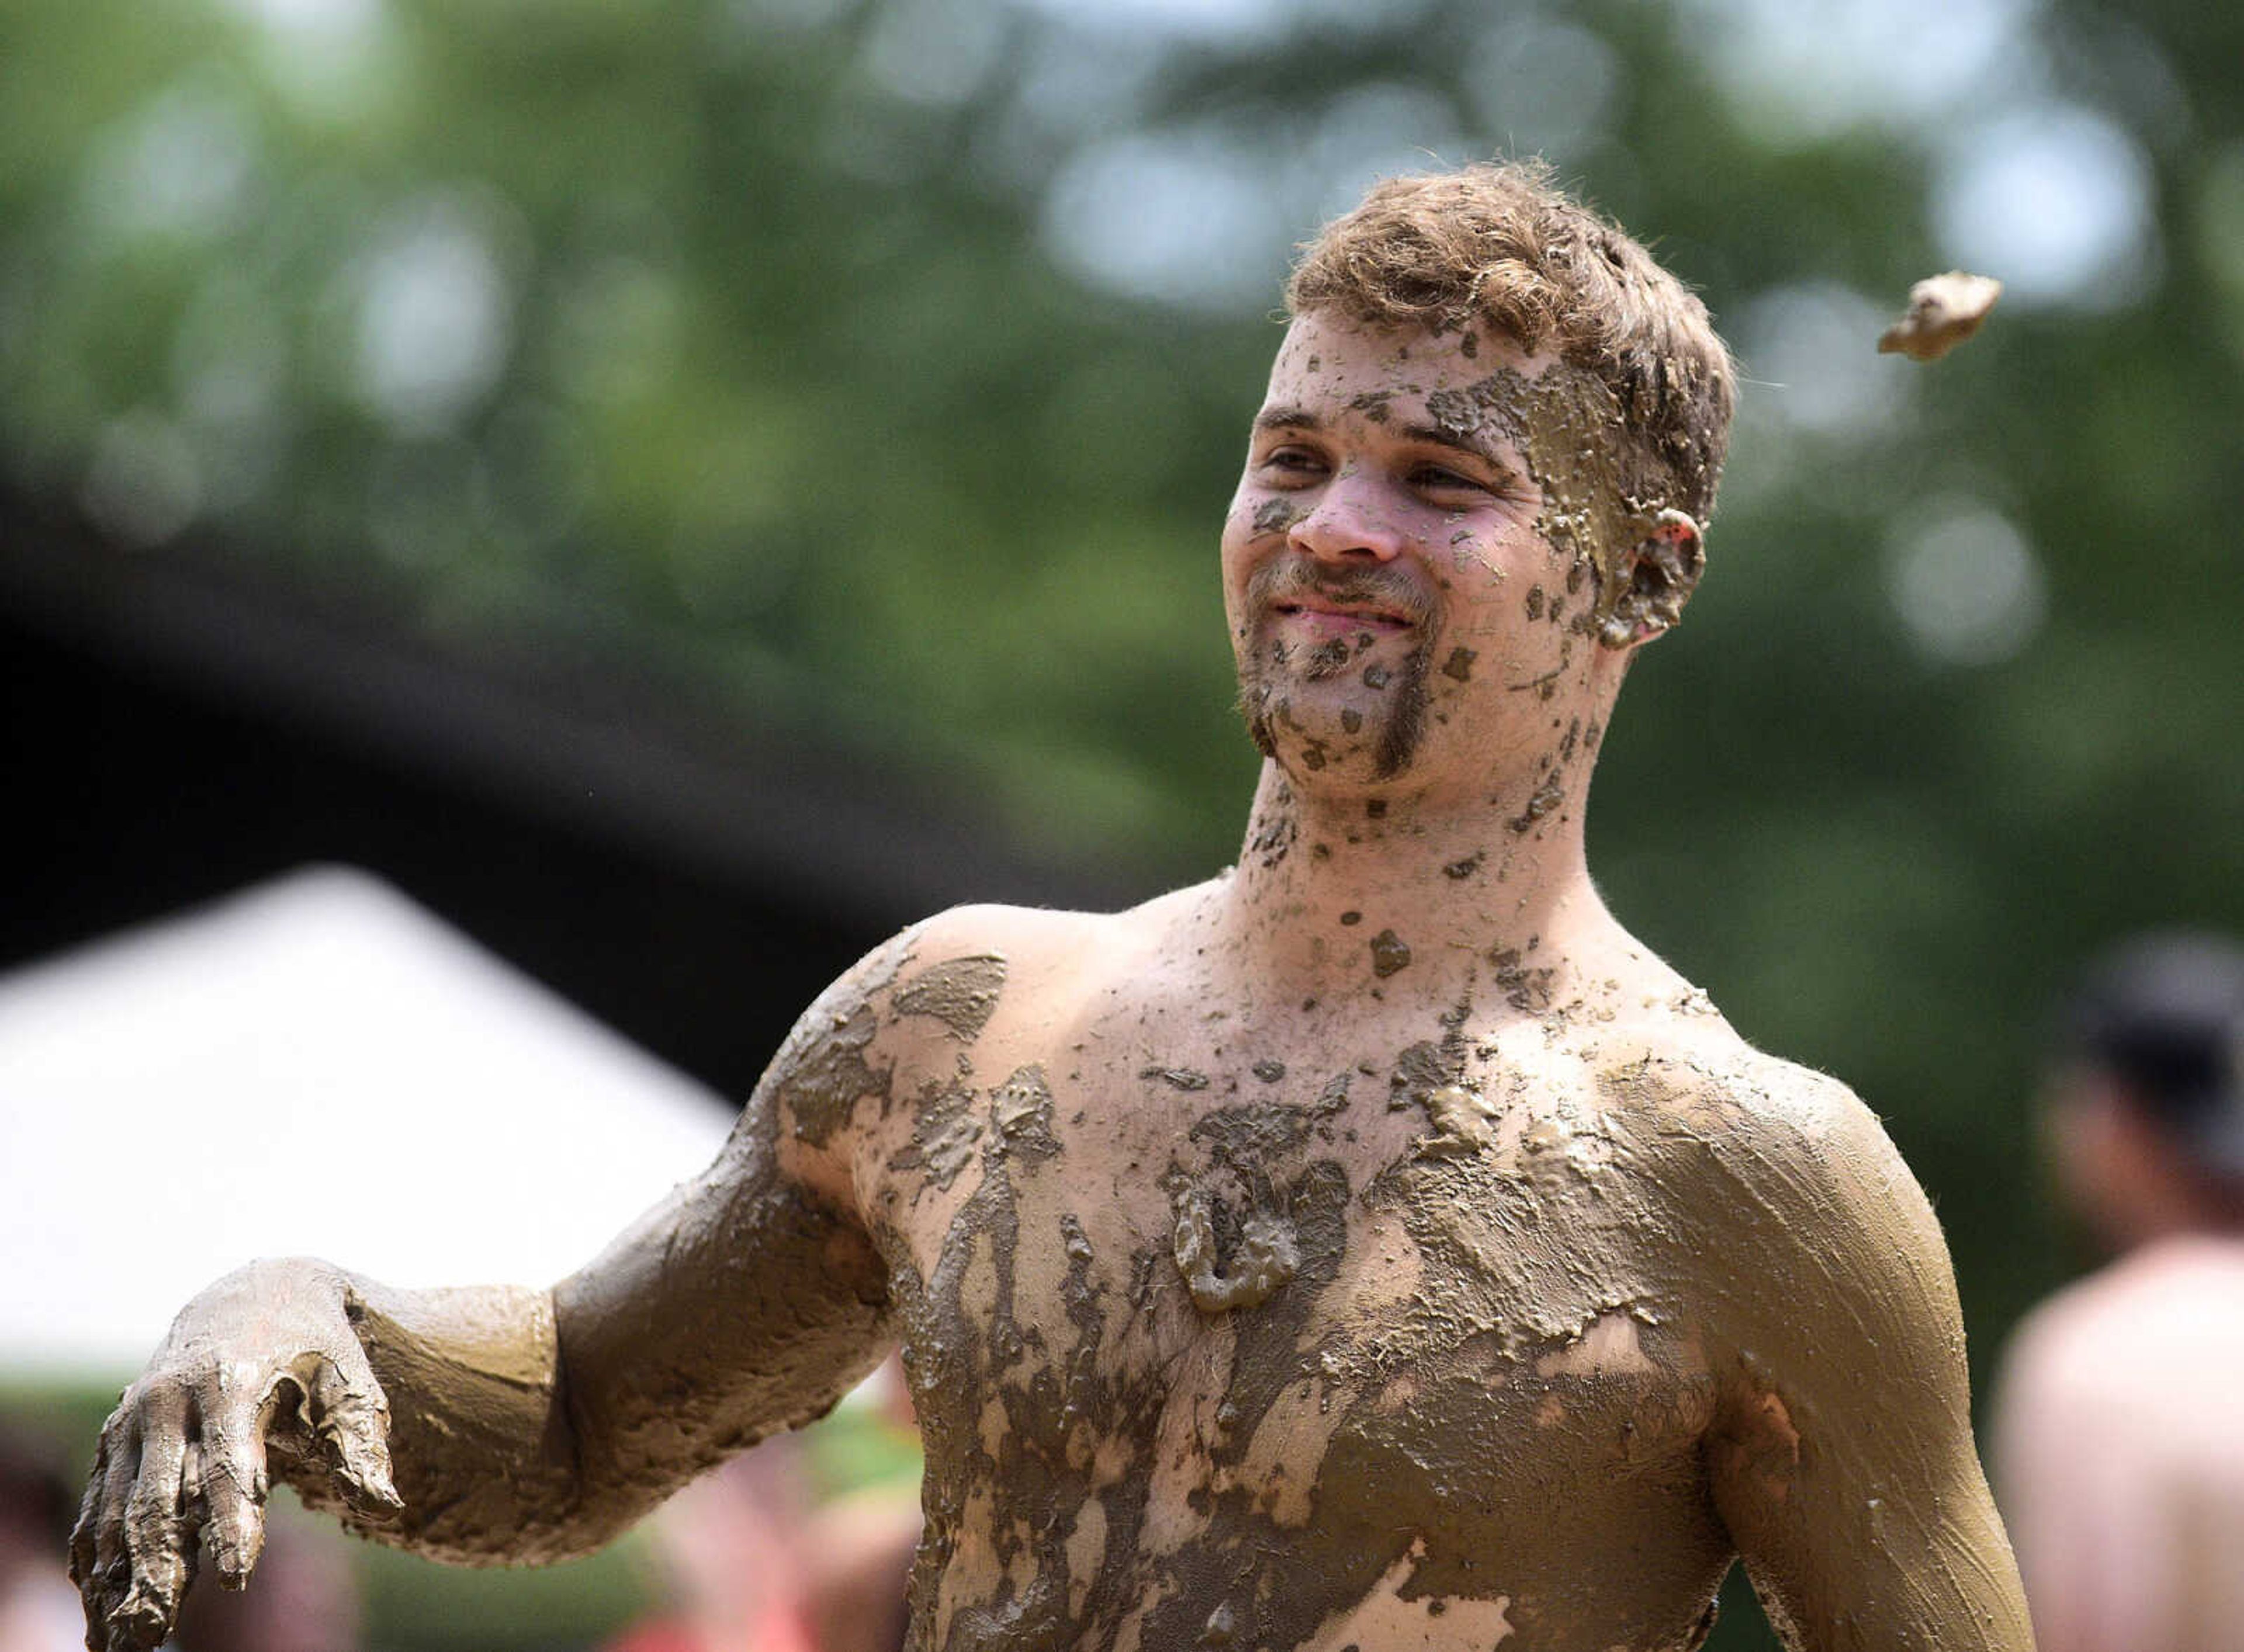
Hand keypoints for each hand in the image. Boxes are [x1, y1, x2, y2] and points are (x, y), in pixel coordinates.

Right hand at [69, 1259, 403, 1651]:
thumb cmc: (316, 1351)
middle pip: (162, 1496)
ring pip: (119, 1507)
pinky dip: (95, 1555)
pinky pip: (99, 1502)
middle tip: (155, 1629)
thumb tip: (383, 1505)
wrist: (256, 1296)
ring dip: (116, 1574)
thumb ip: (359, 1443)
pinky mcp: (117, 1437)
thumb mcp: (347, 1383)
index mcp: (232, 1384)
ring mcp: (136, 1419)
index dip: (233, 1522)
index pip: (229, 1464)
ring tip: (122, 1639)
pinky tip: (98, 1603)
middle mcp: (171, 1402)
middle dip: (158, 1566)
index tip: (237, 1576)